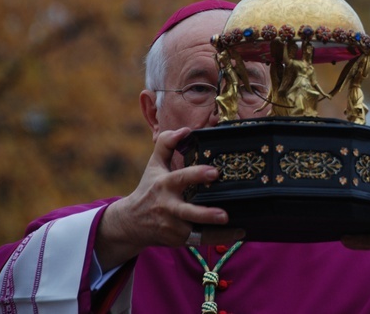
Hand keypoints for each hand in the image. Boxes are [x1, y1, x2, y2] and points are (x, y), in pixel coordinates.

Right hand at [95, 128, 243, 269]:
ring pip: (197, 231)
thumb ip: (167, 143)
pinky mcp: (177, 239)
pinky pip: (200, 240)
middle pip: (187, 212)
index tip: (214, 172)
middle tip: (224, 214)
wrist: (130, 222)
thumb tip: (185, 130)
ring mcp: (172, 225)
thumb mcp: (154, 165)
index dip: (197, 175)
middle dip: (205, 214)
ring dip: (217, 232)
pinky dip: (218, 238)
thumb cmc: (149, 189)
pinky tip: (237, 233)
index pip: (181, 178)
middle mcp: (168, 207)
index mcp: (164, 185)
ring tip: (238, 227)